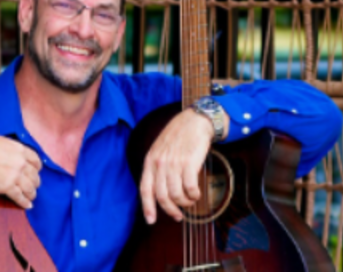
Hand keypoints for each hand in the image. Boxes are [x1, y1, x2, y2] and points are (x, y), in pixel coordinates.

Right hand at [0, 134, 41, 208]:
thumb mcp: (3, 142)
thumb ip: (12, 150)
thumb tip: (14, 155)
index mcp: (21, 150)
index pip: (36, 161)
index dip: (37, 168)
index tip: (36, 172)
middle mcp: (21, 163)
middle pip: (34, 176)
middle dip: (35, 182)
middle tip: (34, 185)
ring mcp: (15, 175)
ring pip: (30, 188)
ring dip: (32, 194)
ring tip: (31, 196)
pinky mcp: (7, 187)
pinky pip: (19, 197)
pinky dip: (24, 202)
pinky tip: (27, 205)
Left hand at [139, 108, 228, 223]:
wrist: (194, 122)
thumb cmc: (178, 136)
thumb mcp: (159, 149)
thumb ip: (157, 167)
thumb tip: (159, 191)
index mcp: (150, 161)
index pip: (145, 189)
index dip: (147, 207)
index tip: (151, 220)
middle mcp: (160, 164)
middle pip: (162, 196)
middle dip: (171, 210)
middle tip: (178, 215)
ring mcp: (174, 164)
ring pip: (177, 195)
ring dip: (185, 202)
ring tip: (190, 200)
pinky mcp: (189, 163)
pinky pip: (190, 188)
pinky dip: (194, 195)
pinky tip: (196, 193)